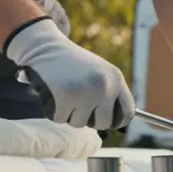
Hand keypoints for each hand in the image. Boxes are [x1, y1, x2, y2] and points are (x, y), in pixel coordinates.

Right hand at [4, 17, 135, 129]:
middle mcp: (104, 86)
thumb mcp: (98, 73)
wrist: (45, 47)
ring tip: (64, 93)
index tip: (106, 121)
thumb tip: (118, 124)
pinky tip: (53, 93)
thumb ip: (109, 94)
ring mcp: (85, 92)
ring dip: (69, 113)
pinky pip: (60, 119)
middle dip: (89, 119)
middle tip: (78, 104)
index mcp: (115, 79)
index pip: (127, 112)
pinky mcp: (64, 97)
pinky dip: (53, 110)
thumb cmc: (71, 64)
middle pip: (104, 123)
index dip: (116, 121)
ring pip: (79, 123)